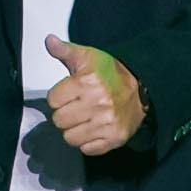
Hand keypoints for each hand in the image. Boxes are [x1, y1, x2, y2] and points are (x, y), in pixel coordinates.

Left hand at [43, 34, 140, 157]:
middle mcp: (98, 104)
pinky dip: (87, 142)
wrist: (142, 89)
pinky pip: (87, 149)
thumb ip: (65, 51)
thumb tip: (49, 40)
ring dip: (73, 130)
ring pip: (70, 138)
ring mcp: (108, 124)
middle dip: (64, 114)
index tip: (68, 94)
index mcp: (87, 83)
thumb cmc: (110, 73)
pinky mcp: (115, 139)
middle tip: (75, 108)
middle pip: (59, 120)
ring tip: (83, 119)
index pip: (53, 100)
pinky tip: (93, 130)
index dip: (58, 97)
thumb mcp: (88, 57)